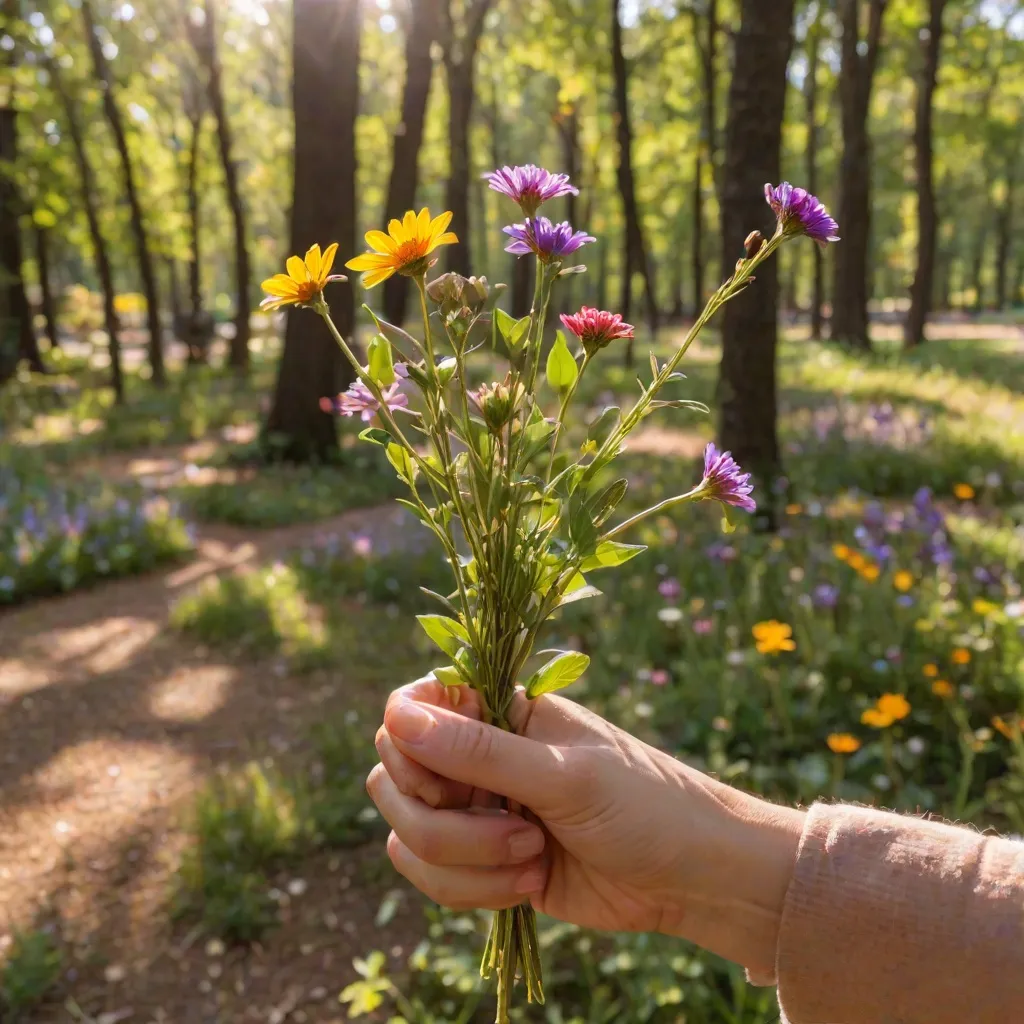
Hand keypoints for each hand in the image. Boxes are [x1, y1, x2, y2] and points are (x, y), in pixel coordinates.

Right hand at [367, 677, 803, 975]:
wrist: (690, 879)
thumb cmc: (644, 806)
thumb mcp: (564, 775)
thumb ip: (479, 750)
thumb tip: (395, 716)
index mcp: (500, 710)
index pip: (411, 707)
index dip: (409, 746)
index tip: (446, 781)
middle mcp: (478, 754)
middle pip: (396, 779)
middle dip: (446, 821)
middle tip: (519, 825)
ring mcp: (477, 809)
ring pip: (409, 834)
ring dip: (466, 861)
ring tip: (534, 856)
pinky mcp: (480, 862)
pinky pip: (432, 877)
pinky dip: (471, 890)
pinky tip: (530, 884)